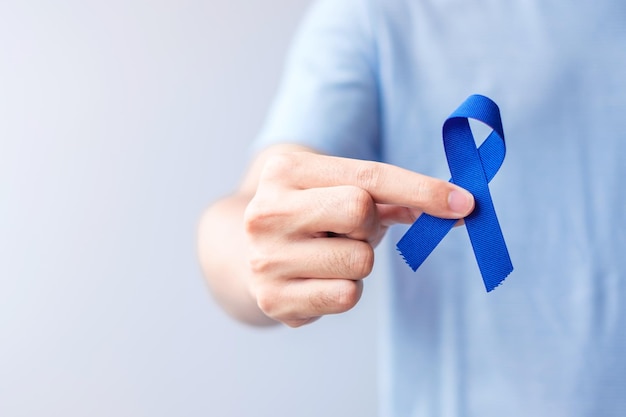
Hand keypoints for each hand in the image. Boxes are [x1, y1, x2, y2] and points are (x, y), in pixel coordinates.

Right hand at [243, 151, 473, 326]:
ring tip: (329, 254)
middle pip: (361, 212)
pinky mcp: (272, 299)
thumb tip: (459, 207)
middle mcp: (267, 211)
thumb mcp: (340, 190)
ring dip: (359, 260)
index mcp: (284, 171)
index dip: (422, 189)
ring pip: (360, 261)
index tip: (465, 203)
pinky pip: (346, 296)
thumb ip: (394, 196)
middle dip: (370, 224)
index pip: (368, 176)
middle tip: (348, 228)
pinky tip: (320, 278)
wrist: (247, 251)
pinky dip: (346, 289)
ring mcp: (265, 258)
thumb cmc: (309, 215)